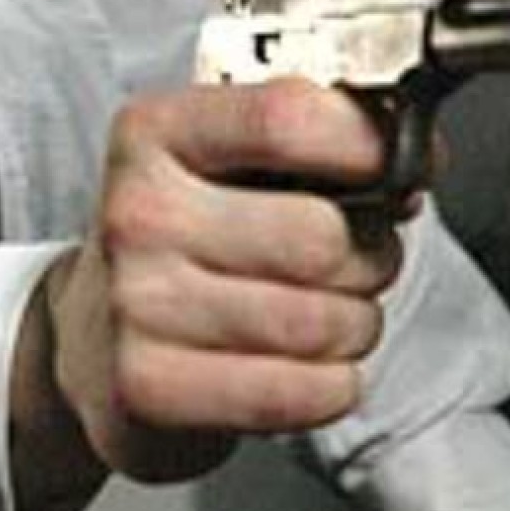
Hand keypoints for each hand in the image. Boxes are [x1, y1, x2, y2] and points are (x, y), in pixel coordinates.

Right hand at [43, 78, 404, 486]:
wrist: (90, 339)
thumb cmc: (180, 241)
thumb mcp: (220, 162)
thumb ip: (311, 142)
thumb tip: (419, 159)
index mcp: (155, 132)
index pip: (285, 118)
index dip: (366, 144)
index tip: (395, 166)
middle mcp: (138, 210)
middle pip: (321, 237)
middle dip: (367, 258)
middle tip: (348, 263)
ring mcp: (137, 301)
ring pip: (322, 321)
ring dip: (351, 327)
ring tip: (318, 317)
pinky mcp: (151, 386)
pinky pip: (300, 392)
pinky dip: (328, 386)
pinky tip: (298, 368)